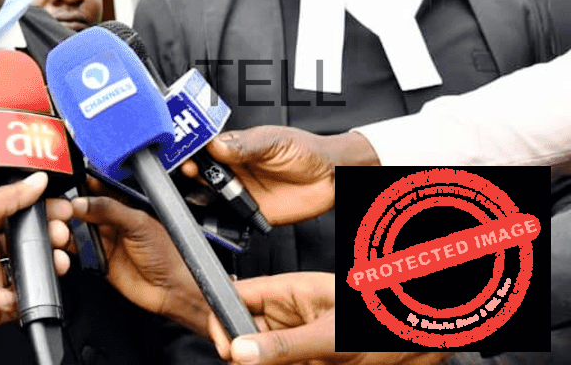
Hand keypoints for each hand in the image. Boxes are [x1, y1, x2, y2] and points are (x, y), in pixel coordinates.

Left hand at [0, 172, 70, 358]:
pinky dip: (25, 297)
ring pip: (30, 270)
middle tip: (60, 233)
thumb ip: (7, 197)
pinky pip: (21, 301)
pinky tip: (12, 291)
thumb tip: (34, 181)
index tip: (61, 208)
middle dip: (49, 236)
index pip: (15, 210)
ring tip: (54, 261)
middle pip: (27, 240)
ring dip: (46, 266)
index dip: (39, 208)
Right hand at [59, 192, 210, 335]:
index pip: (97, 186)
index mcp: (124, 203)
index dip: (81, 182)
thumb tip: (81, 202)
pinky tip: (64, 240)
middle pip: (81, 205)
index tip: (66, 182)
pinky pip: (76, 247)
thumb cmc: (168, 253)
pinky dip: (66, 243)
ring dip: (64, 223)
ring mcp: (103, 237)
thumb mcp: (138, 224)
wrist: (171, 289)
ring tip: (61, 224)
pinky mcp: (96, 257)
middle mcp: (111, 218)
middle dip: (68, 203)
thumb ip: (109, 210)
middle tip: (62, 207)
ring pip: (75, 224)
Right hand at [182, 127, 376, 224]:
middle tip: (190, 169)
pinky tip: (211, 209)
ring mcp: (239, 191)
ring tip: (199, 187)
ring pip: (209, 193)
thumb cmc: (305, 150)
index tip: (185, 151)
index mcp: (234, 147)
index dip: (192, 148)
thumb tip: (216, 144)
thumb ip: (245, 145)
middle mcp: (233, 169)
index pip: (205, 146)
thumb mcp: (274, 141)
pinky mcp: (249, 212)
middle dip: (190, 170)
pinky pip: (226, 216)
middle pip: (201, 170)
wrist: (331, 177)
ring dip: (199, 192)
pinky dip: (215, 215)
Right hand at [206, 273, 445, 364]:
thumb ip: (285, 344)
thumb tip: (240, 351)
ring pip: (264, 357)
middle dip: (247, 355)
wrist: (425, 334)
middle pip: (245, 334)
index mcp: (289, 291)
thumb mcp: (333, 337)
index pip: (236, 297)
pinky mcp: (311, 360)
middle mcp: (290, 313)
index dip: (224, 321)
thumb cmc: (386, 321)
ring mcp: (300, 338)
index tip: (228, 349)